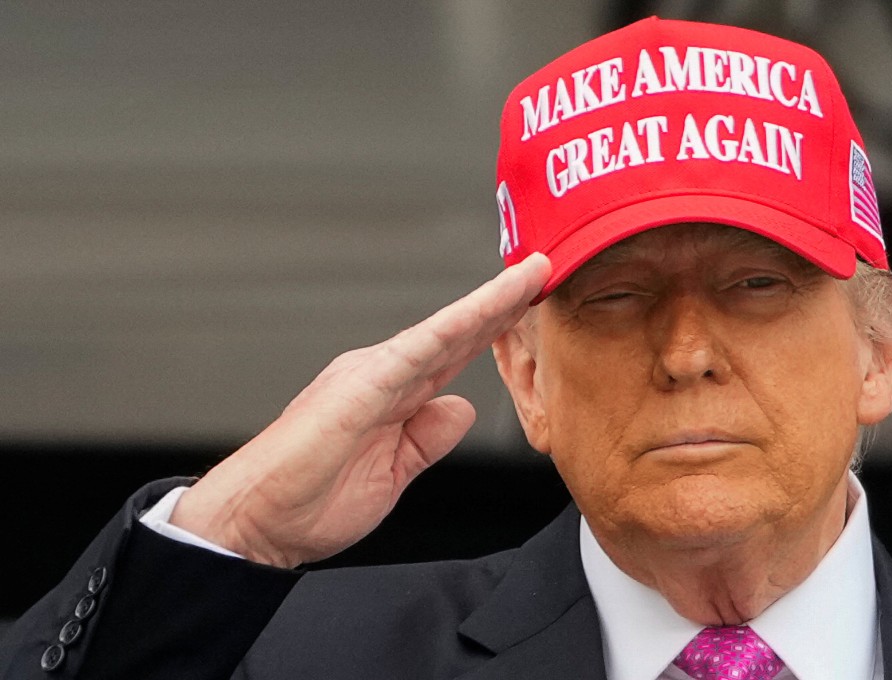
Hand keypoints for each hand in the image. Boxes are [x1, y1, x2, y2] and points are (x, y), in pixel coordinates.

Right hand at [169, 253, 550, 566]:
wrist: (256, 521)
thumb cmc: (312, 498)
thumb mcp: (393, 472)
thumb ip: (427, 438)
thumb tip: (461, 407)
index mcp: (390, 392)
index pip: (454, 353)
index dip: (494, 328)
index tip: (532, 306)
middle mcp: (382, 373)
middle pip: (456, 333)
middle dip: (503, 303)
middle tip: (545, 271)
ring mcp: (370, 375)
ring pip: (443, 330)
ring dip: (490, 302)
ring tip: (531, 275)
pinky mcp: (359, 388)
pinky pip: (416, 351)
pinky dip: (454, 326)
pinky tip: (485, 307)